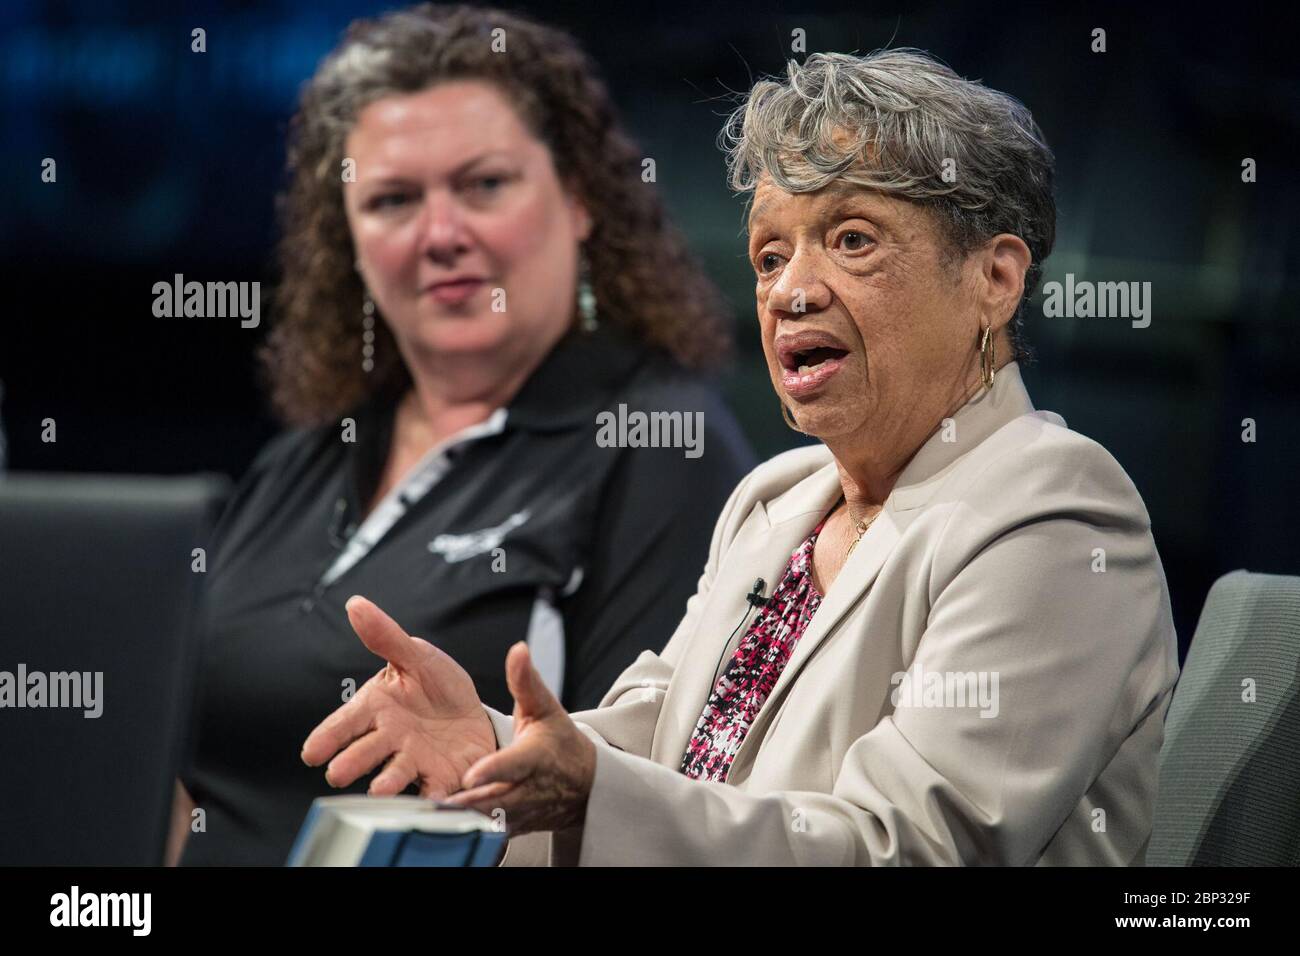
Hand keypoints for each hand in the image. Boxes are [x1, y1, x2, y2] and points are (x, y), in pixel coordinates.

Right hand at [301, 596, 496, 798]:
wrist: (474, 713)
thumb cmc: (434, 685)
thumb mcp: (416, 656)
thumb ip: (386, 636)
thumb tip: (355, 604)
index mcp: (377, 708)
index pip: (345, 723)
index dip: (327, 737)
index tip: (311, 752)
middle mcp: (389, 738)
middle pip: (365, 751)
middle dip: (351, 762)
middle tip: (337, 774)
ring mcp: (414, 760)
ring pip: (396, 772)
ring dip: (386, 783)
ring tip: (378, 791)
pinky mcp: (441, 776)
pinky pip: (435, 787)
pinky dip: (433, 795)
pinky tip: (434, 800)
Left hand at [444, 641, 595, 834]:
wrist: (584, 785)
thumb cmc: (559, 740)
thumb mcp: (545, 708)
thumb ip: (526, 681)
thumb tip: (518, 649)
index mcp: (536, 756)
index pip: (513, 764)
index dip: (493, 770)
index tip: (470, 775)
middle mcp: (528, 789)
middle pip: (495, 801)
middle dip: (467, 804)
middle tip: (435, 803)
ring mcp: (520, 813)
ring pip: (489, 822)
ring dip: (462, 821)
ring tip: (429, 816)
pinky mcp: (512, 828)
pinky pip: (488, 833)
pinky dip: (466, 831)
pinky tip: (437, 828)